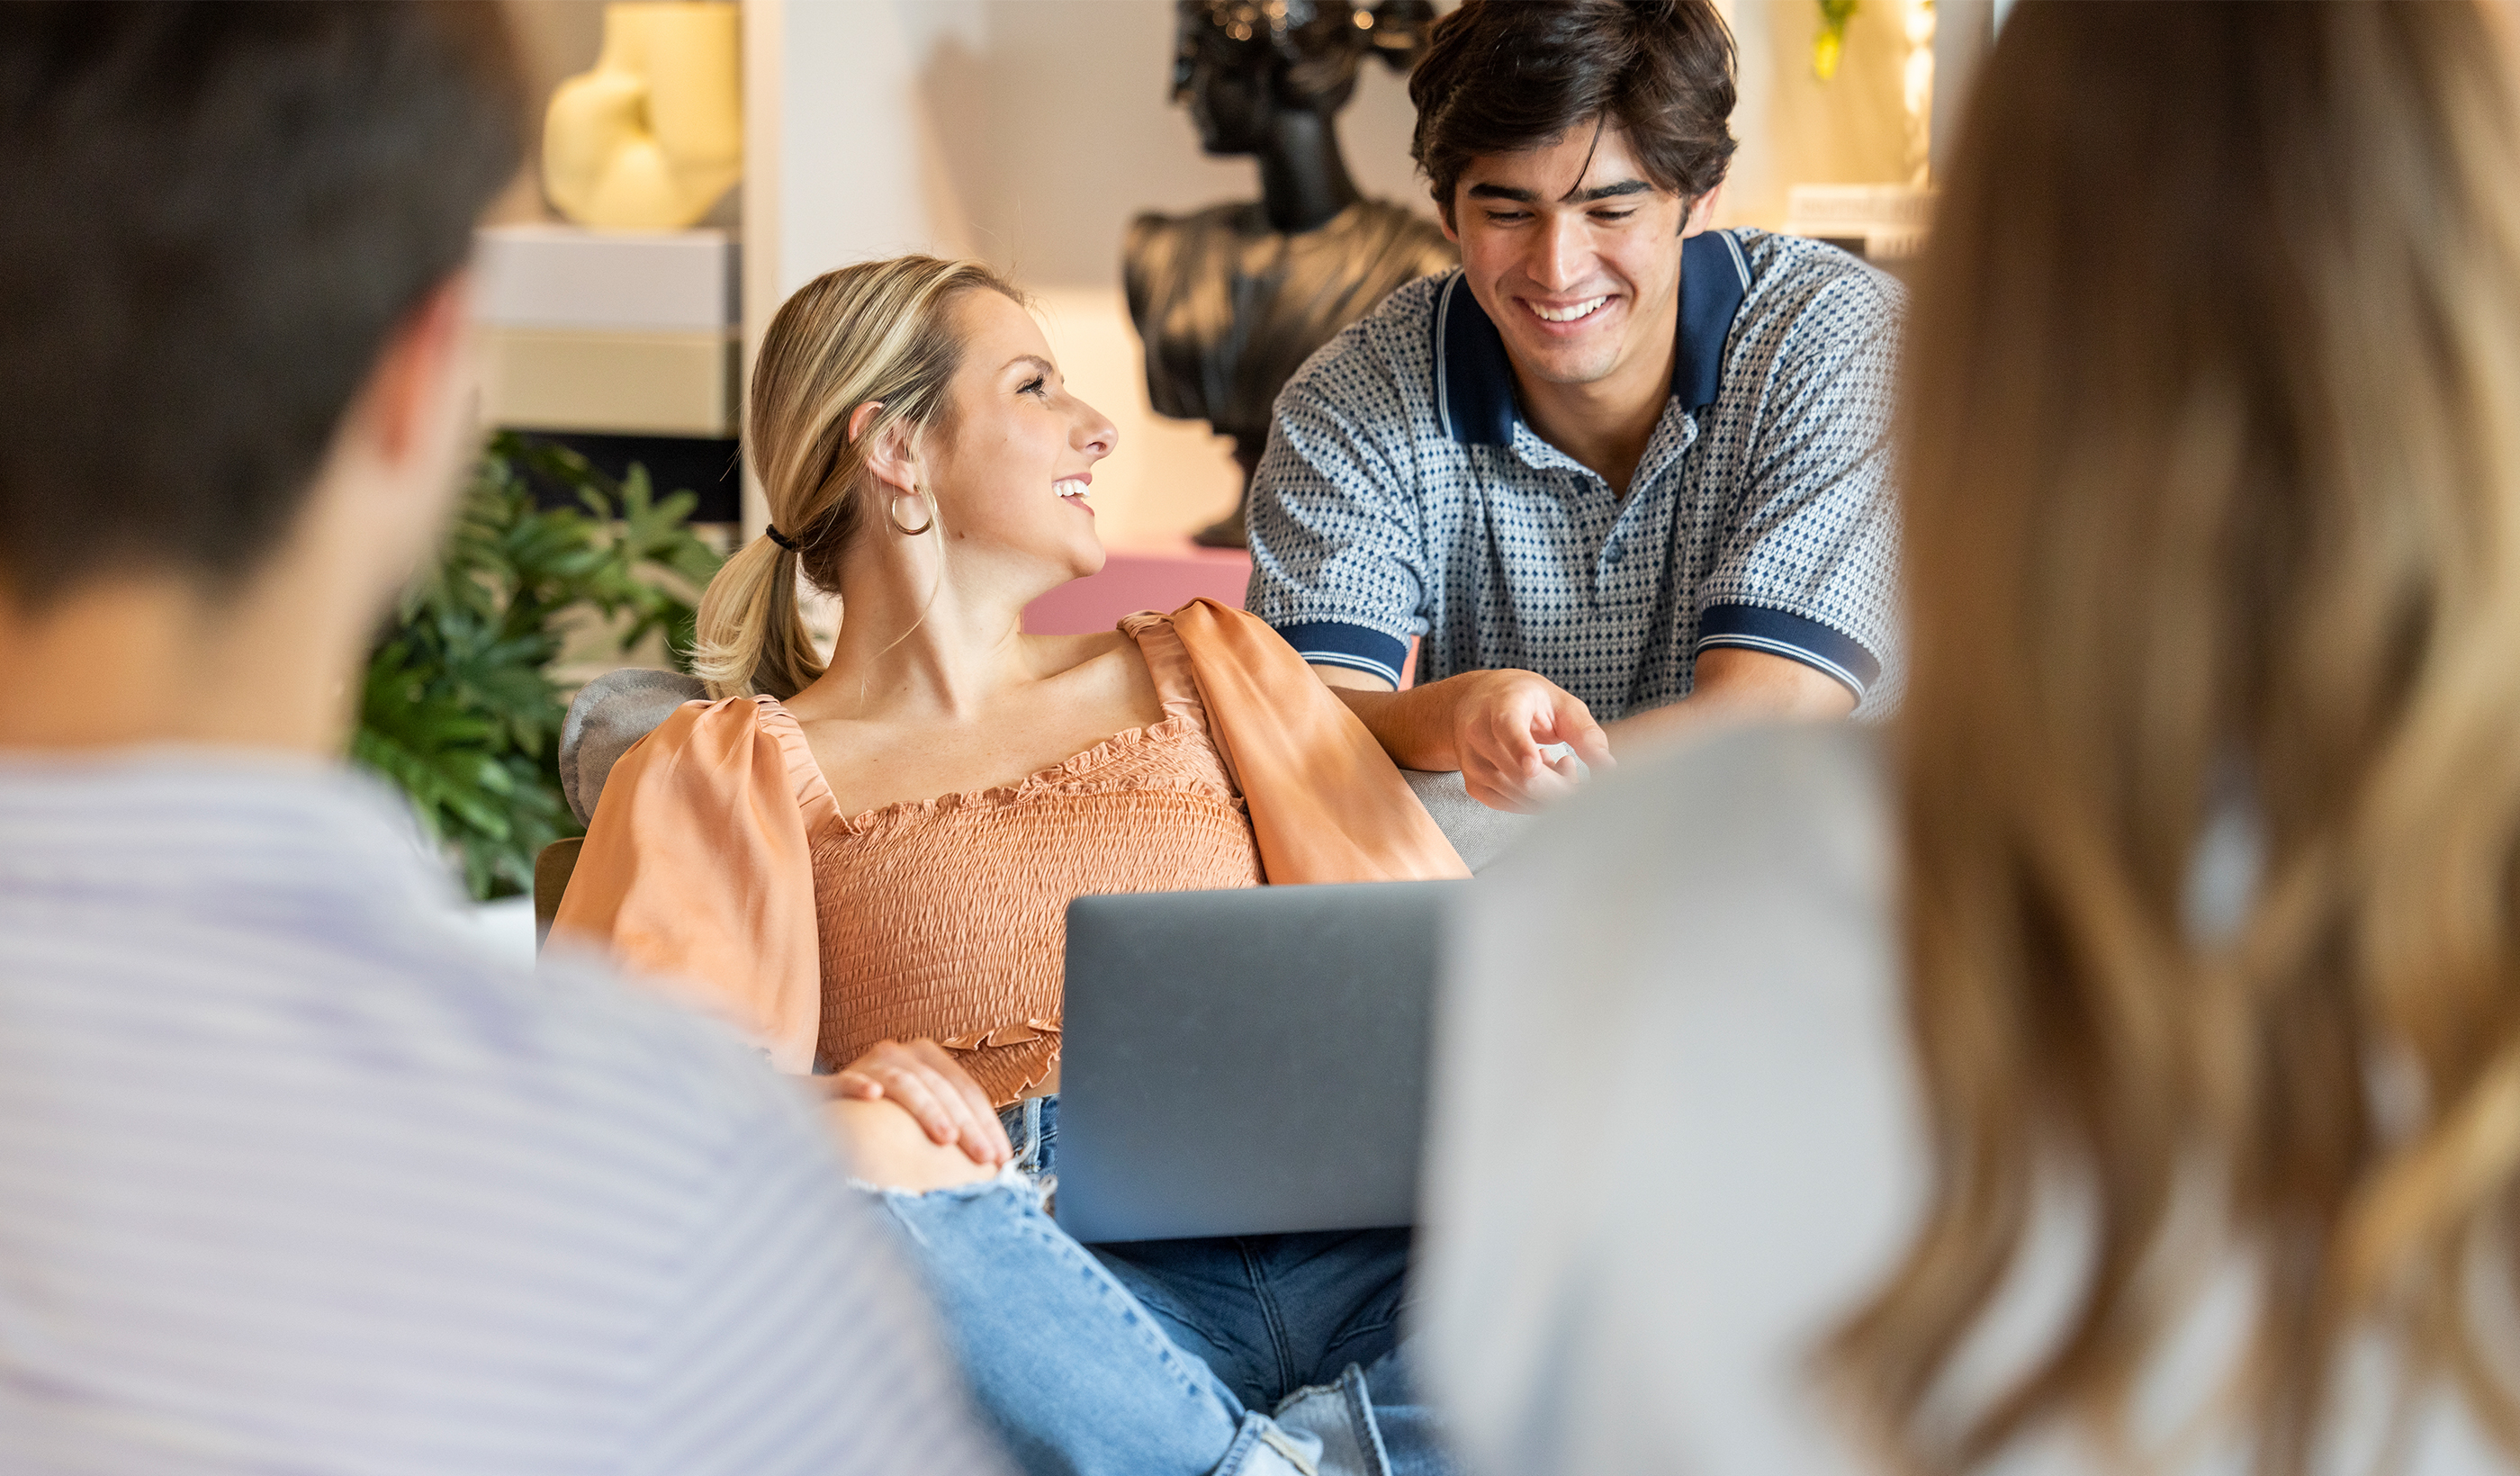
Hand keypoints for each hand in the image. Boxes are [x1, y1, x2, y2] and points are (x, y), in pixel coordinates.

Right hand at [822, 1038, 1010, 1167]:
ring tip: (946, 1138)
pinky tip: (872, 1094)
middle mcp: (897, 1054)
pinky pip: (844, 1080)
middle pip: (941, 1087)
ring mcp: (864, 1065)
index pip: (965, 1089)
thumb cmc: (877, 1121)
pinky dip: (857, 1084)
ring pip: (904, 1082)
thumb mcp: (916, 1120)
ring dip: (927, 1109)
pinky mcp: (829, 1082)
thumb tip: (995, 1165)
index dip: (987, 1123)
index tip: (1002, 1159)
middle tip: (983, 1158)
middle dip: (967, 1124)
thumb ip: (948, 1130)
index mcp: (924, 1059)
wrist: (814, 1111)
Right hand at [1441, 669, 1614, 812]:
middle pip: (1521, 775)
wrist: (1478, 702)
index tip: (1535, 766)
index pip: (1507, 728)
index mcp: (1502, 704)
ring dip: (1552, 793)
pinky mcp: (1474, 784)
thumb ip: (1585, 733)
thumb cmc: (1526, 701)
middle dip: (1562, 787)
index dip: (1522, 749)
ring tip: (1561, 765)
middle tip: (1582, 778)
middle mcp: (1479, 733)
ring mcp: (1472, 762)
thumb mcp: (1560, 703)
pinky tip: (1541, 774)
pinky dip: (1535, 800)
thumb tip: (1608, 768)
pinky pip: (1511, 806)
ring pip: (1518, 795)